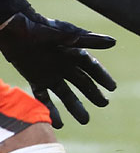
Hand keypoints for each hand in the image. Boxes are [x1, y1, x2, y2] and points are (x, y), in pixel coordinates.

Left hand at [0, 10, 115, 126]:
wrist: (13, 27)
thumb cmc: (39, 28)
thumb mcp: (64, 34)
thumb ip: (88, 40)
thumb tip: (114, 42)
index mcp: (74, 53)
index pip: (92, 68)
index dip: (103, 77)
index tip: (112, 88)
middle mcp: (64, 65)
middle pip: (82, 83)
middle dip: (93, 94)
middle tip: (103, 104)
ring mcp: (50, 73)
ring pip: (66, 94)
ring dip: (75, 107)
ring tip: (85, 120)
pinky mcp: (36, 79)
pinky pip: (45, 98)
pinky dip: (51, 110)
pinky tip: (58, 124)